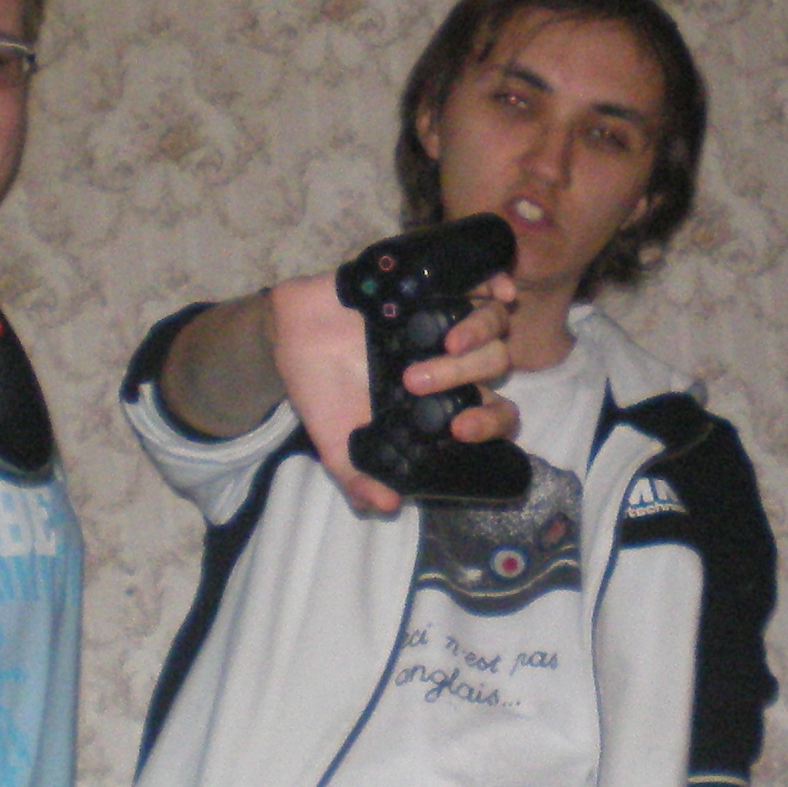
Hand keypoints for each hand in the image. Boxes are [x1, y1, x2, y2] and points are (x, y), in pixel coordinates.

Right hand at [265, 269, 519, 516]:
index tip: (461, 428)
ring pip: (493, 327)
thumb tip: (385, 505)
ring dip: (478, 335)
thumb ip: (359, 476)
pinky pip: (482, 281)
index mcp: (442, 402)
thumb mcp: (336, 443)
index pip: (494, 414)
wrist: (290, 336)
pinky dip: (497, 286)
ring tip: (443, 340)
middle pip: (495, 366)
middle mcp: (453, 362)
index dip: (491, 423)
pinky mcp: (434, 285)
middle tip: (417, 378)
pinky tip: (496, 292)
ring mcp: (446, 321)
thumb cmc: (322, 391)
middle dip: (464, 374)